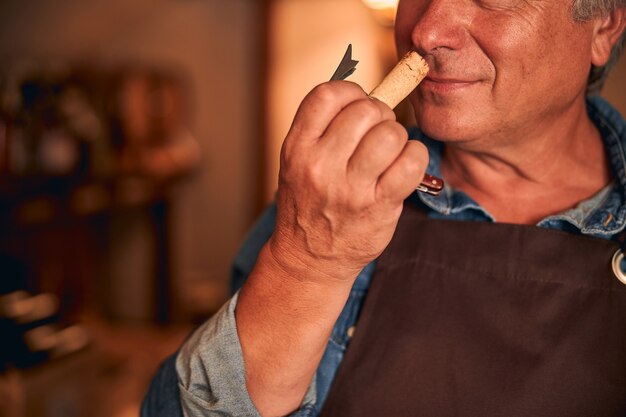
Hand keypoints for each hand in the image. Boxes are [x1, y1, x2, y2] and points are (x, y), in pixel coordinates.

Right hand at [268, 81, 428, 284]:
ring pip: (391, 134)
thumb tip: (367, 94)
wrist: (309, 259)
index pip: (327, 95)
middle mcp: (320, 166)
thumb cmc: (308, 204)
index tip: (357, 106)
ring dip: (397, 137)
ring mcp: (350, 189)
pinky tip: (404, 165)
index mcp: (297, 148)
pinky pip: (412, 162)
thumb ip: (321, 128)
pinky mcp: (378, 206)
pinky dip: (415, 157)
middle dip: (379, 115)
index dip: (351, 92)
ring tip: (389, 152)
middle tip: (376, 132)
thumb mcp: (297, 163)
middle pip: (365, 111)